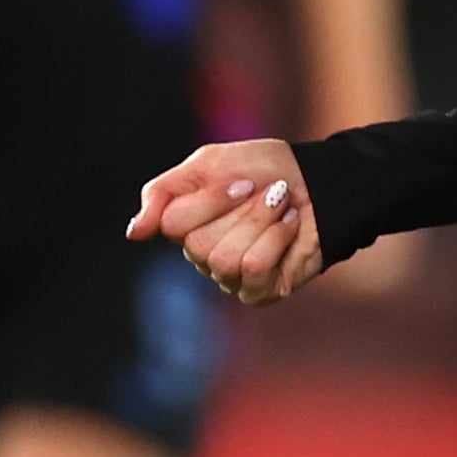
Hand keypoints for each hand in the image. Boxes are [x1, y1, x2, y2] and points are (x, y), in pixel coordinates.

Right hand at [130, 137, 323, 305]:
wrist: (321, 181)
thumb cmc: (265, 169)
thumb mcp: (208, 164)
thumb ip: (164, 193)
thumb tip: (134, 233)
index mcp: (184, 224)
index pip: (171, 224)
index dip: (210, 200)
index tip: (243, 180)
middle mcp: (201, 256)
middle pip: (199, 245)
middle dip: (243, 212)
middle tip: (270, 193)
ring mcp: (230, 278)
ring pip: (226, 260)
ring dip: (263, 223)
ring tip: (283, 207)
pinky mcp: (260, 292)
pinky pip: (255, 270)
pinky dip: (278, 240)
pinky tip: (292, 226)